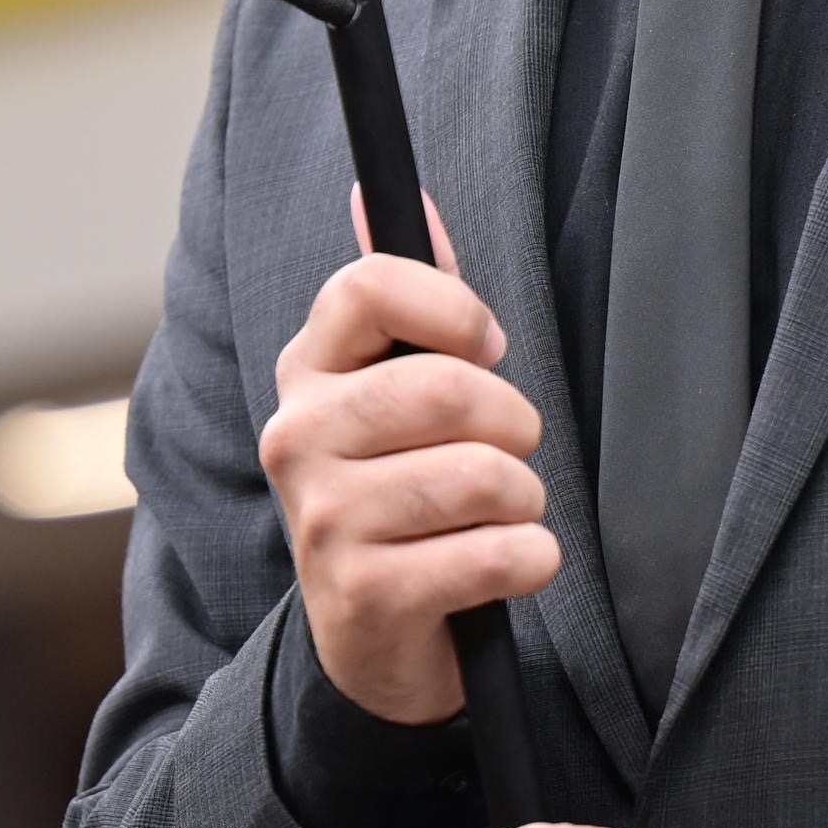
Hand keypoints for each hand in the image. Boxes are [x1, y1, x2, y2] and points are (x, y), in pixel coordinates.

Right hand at [258, 199, 559, 724]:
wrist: (376, 637)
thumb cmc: (403, 492)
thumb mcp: (396, 389)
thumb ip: (407, 294)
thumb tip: (377, 190)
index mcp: (307, 373)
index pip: (365, 287)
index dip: (451, 308)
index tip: (489, 346)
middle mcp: (296, 438)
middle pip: (442, 388)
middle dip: (513, 422)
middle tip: (514, 450)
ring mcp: (321, 520)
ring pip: (477, 476)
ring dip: (525, 498)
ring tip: (507, 513)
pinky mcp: (361, 596)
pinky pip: (490, 555)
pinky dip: (530, 559)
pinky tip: (512, 565)